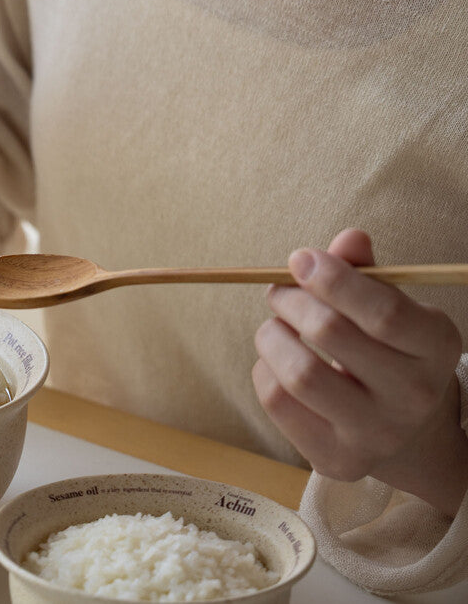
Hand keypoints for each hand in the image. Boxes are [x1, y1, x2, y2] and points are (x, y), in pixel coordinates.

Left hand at [253, 228, 467, 516]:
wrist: (407, 431)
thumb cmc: (388, 348)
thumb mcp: (389, 304)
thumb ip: (365, 270)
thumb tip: (350, 238)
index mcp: (436, 346)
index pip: (384, 311)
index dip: (332, 278)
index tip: (299, 259)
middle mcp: (414, 396)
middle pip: (331, 334)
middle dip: (291, 299)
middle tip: (279, 290)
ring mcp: (377, 435)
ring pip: (299, 374)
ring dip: (272, 335)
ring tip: (275, 325)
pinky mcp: (338, 460)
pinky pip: (278, 402)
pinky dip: (264, 369)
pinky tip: (277, 361)